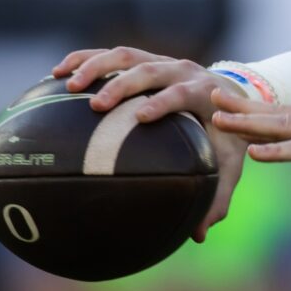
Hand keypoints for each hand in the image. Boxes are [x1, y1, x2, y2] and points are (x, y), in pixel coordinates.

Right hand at [52, 45, 248, 239]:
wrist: (233, 95)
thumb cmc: (227, 136)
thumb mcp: (228, 164)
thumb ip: (217, 197)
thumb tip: (198, 236)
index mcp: (205, 92)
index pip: (182, 93)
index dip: (164, 102)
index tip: (142, 118)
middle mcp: (182, 71)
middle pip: (149, 70)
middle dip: (122, 85)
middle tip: (96, 105)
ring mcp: (161, 61)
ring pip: (126, 56)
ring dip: (96, 66)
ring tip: (69, 85)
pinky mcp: (143, 59)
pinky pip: (110, 54)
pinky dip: (84, 59)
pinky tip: (57, 74)